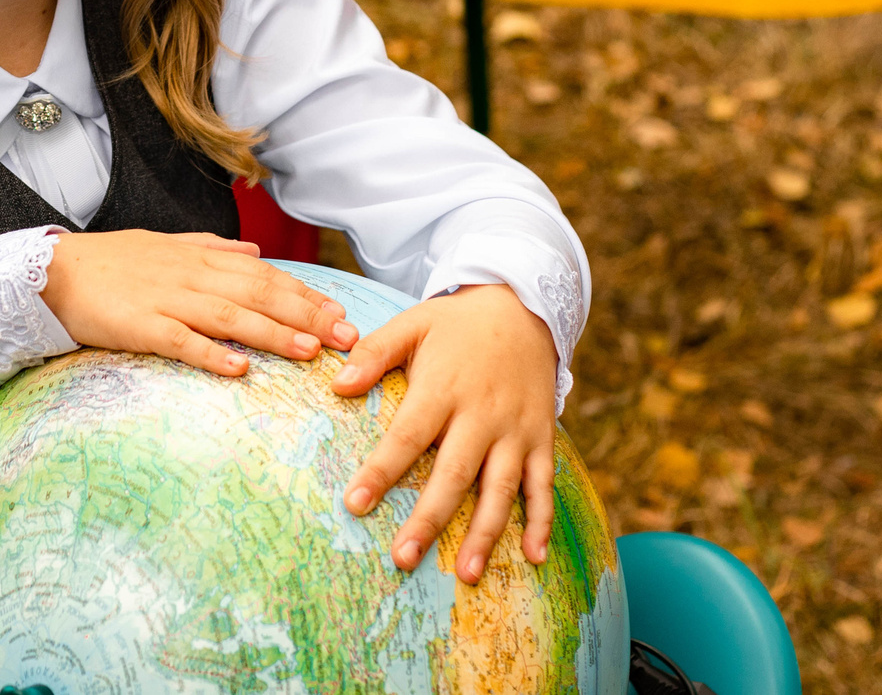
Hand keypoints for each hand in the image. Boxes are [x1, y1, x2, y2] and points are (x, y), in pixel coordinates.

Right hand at [41, 230, 357, 378]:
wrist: (55, 272)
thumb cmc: (113, 263)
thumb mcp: (166, 246)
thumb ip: (212, 249)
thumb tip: (255, 253)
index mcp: (200, 259)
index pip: (264, 275)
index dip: (305, 294)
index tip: (341, 313)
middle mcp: (191, 276)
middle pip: (259, 294)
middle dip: (307, 315)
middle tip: (346, 338)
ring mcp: (167, 300)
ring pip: (230, 316)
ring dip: (273, 333)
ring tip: (310, 351)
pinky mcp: (141, 326)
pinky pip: (181, 342)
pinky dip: (212, 355)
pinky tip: (239, 370)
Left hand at [332, 283, 558, 582]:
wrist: (523, 306)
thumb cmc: (456, 323)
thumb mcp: (413, 324)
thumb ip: (374, 353)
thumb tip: (337, 384)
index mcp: (444, 387)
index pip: (408, 435)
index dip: (382, 471)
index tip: (354, 504)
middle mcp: (482, 414)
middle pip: (454, 474)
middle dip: (429, 519)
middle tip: (403, 558)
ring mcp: (516, 430)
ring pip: (501, 488)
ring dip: (484, 533)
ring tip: (466, 574)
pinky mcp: (542, 438)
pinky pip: (544, 484)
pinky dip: (542, 521)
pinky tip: (533, 556)